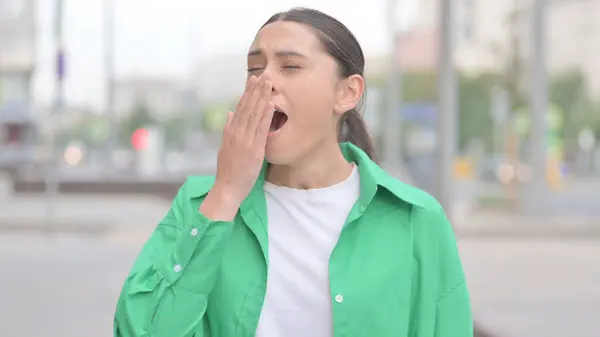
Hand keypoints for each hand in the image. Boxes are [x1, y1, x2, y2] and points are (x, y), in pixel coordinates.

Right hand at [200, 75, 273, 219]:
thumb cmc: (228, 171)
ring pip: (254, 115)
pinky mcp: (254, 150)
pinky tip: (271, 105)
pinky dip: (266, 116)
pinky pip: (261, 130)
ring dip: (261, 98)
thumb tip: (230, 114)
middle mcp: (237, 133)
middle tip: (263, 75)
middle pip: (247, 107)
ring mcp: (245, 141)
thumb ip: (228, 130)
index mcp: (231, 132)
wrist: (227, 188)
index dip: (247, 93)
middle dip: (255, 91)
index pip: (240, 108)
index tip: (252, 80)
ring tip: (268, 84)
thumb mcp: (225, 147)